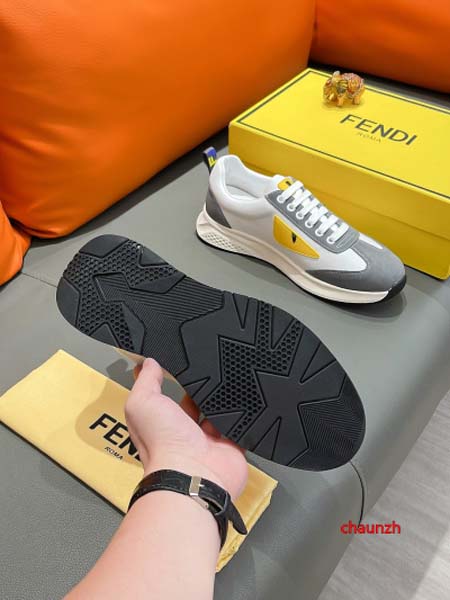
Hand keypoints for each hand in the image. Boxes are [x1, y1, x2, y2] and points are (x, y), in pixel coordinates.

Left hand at [125, 359, 247, 499]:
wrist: (194, 473)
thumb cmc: (162, 444)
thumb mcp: (142, 403)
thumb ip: (146, 382)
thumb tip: (148, 363)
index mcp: (162, 422)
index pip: (166, 398)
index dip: (171, 381)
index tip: (177, 364)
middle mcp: (185, 432)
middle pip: (195, 404)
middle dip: (201, 390)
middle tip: (208, 370)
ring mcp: (210, 440)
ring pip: (219, 414)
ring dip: (222, 401)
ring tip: (228, 381)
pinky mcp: (232, 445)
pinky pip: (241, 427)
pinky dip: (243, 416)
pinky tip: (243, 401)